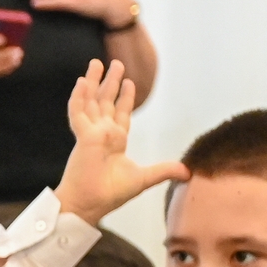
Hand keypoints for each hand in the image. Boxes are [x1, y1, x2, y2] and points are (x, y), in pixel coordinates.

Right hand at [56, 58, 186, 224]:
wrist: (90, 204)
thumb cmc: (110, 194)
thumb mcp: (144, 178)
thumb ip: (164, 171)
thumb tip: (187, 173)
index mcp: (115, 142)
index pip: (120, 114)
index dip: (124, 98)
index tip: (129, 82)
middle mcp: (102, 134)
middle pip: (106, 102)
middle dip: (110, 83)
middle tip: (115, 63)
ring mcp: (91, 133)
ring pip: (91, 102)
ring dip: (94, 82)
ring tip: (97, 62)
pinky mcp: (84, 136)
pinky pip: (79, 112)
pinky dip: (79, 96)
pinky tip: (82, 81)